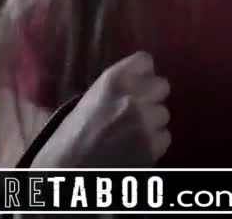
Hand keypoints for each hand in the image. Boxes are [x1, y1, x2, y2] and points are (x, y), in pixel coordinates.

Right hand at [32, 51, 170, 167]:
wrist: (68, 171)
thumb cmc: (66, 137)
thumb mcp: (83, 103)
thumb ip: (109, 91)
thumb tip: (129, 88)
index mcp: (112, 82)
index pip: (145, 61)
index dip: (141, 71)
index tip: (134, 79)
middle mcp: (134, 99)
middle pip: (162, 85)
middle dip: (151, 95)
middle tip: (135, 106)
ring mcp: (147, 124)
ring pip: (164, 113)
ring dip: (152, 120)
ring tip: (133, 129)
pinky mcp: (155, 148)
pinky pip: (165, 136)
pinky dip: (154, 141)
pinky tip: (136, 145)